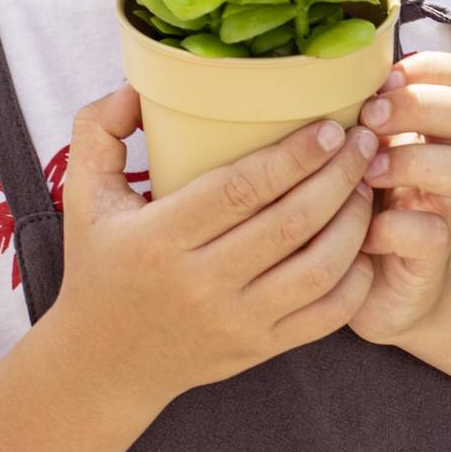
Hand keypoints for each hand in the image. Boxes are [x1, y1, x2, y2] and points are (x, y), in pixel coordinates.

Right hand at [50, 87, 380, 401]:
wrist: (103, 365)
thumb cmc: (99, 268)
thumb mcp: (83, 195)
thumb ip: (98, 129)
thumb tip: (137, 86)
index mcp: (159, 239)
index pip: (241, 190)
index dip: (295, 155)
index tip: (330, 127)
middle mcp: (201, 284)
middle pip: (290, 223)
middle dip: (339, 176)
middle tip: (365, 141)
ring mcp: (236, 322)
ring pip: (319, 268)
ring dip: (354, 221)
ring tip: (367, 183)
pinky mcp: (259, 348)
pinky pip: (327, 315)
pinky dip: (356, 277)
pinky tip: (364, 241)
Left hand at [347, 50, 450, 345]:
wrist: (367, 287)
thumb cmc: (350, 205)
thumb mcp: (350, 149)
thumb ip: (350, 112)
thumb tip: (320, 67)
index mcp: (431, 128)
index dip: (429, 70)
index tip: (380, 81)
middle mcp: (449, 162)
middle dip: (419, 106)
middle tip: (368, 121)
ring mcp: (445, 209)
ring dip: (414, 160)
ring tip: (367, 172)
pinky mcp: (431, 257)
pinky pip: (430, 231)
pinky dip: (393, 227)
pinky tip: (362, 230)